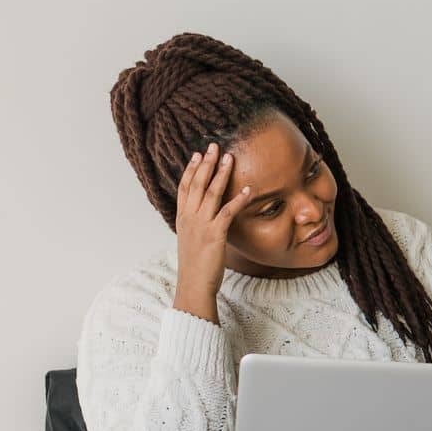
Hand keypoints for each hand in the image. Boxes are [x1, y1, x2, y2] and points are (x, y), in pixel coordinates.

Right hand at [174, 142, 253, 307]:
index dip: (191, 169)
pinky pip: (227, 212)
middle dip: (206, 163)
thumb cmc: (196, 265)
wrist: (193, 285)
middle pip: (196, 184)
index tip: (198, 154)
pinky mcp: (214, 235)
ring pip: (210, 193)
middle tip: (214, 145)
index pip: (184, 187)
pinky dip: (238, 199)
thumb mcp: (192, 240)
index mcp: (182, 218)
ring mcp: (200, 225)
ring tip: (230, 157)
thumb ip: (197, 224)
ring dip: (221, 174)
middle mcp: (189, 218)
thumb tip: (205, 216)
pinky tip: (248, 189)